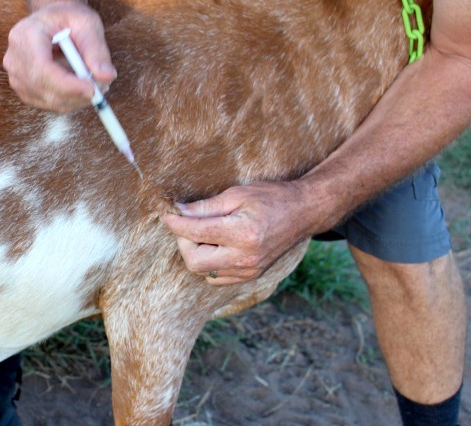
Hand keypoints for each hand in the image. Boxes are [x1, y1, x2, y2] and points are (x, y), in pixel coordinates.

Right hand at [3, 0, 116, 111]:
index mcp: (25, 36)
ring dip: (75, 99)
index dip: (67, 85)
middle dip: (76, 95)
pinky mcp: (23, 88)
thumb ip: (97, 50)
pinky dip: (68, 100)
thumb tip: (106, 76)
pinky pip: (47, 103)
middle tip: (101, 89)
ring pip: (47, 100)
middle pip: (43, 89)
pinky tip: (79, 87)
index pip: (42, 69)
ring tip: (93, 84)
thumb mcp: (87, 24)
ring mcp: (15, 76)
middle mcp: (14, 58)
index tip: (93, 90)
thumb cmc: (68, 18)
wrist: (52, 21)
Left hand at [162, 181, 315, 284]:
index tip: (167, 215)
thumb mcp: (237, 194)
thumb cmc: (270, 197)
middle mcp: (246, 257)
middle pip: (194, 261)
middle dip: (184, 242)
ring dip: (196, 252)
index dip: (176, 224)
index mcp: (243, 233)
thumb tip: (178, 212)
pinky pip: (217, 277)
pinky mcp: (251, 276)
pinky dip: (209, 263)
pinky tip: (217, 245)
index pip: (196, 233)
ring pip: (204, 271)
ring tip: (206, 233)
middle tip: (189, 224)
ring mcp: (249, 270)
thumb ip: (206, 207)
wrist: (303, 212)